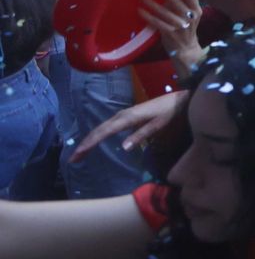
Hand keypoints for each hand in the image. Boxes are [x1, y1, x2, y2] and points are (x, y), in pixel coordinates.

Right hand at [70, 90, 188, 161]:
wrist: (177, 99)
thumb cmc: (169, 112)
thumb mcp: (158, 125)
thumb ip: (141, 135)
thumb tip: (123, 147)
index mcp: (127, 118)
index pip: (104, 132)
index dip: (90, 143)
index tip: (78, 154)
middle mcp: (121, 115)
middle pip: (98, 130)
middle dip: (85, 144)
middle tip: (73, 159)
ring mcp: (123, 116)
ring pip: (101, 128)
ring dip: (90, 140)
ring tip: (79, 154)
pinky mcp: (126, 117)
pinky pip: (107, 127)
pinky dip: (98, 136)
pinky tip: (94, 143)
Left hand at [138, 0, 204, 76]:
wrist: (186, 49)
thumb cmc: (186, 29)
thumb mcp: (191, 16)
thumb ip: (184, 5)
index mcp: (197, 11)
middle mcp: (190, 18)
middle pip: (175, 1)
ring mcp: (180, 26)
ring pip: (163, 11)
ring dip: (151, 3)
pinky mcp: (169, 33)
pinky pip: (156, 22)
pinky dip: (147, 16)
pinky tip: (140, 11)